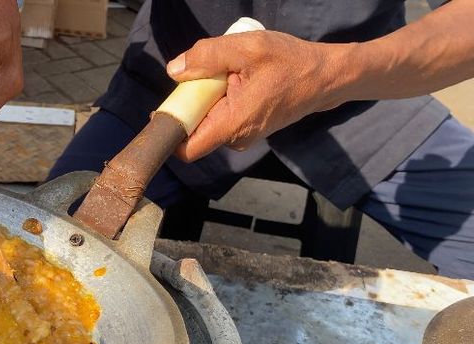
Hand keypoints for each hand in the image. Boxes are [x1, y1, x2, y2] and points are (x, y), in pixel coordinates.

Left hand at [166, 31, 351, 161]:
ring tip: (224, 73)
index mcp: (232, 125)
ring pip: (206, 121)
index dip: (168, 132)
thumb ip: (207, 56)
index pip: (186, 149)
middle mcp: (236, 138)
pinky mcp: (247, 127)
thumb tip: (175, 71)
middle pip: (192, 131)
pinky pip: (220, 116)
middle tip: (198, 75)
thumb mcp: (248, 48)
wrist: (327, 78)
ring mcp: (242, 135)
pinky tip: (233, 78)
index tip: (162, 109)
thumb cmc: (292, 62)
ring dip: (204, 98)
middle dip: (187, 105)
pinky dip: (217, 98)